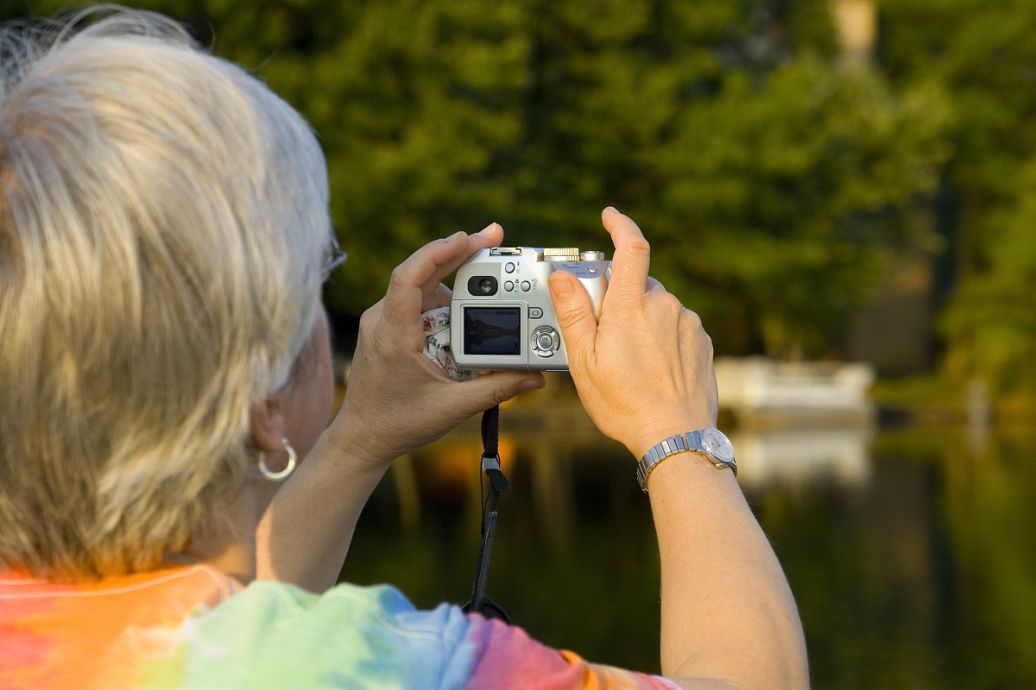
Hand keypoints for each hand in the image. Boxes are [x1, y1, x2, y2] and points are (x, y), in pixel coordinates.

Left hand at [331, 224, 544, 469]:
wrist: (362, 438)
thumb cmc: (399, 424)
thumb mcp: (453, 408)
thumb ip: (497, 389)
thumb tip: (536, 375)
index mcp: (393, 335)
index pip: (408, 278)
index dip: (438, 252)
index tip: (467, 237)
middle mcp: (382, 321)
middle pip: (419, 272)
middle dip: (457, 252)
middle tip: (494, 238)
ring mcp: (381, 322)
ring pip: (419, 284)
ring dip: (452, 274)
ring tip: (487, 269)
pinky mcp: (387, 327)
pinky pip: (416, 300)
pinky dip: (442, 293)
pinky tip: (465, 299)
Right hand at [548, 208, 717, 458]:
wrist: (675, 437)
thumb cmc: (625, 403)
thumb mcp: (584, 360)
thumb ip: (573, 312)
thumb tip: (562, 276)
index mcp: (632, 307)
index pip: (631, 248)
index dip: (620, 225)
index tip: (610, 216)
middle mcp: (665, 307)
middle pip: (638, 285)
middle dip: (619, 299)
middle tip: (604, 337)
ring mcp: (687, 324)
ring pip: (657, 308)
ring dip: (641, 322)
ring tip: (630, 364)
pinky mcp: (702, 342)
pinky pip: (675, 327)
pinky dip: (661, 339)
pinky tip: (652, 369)